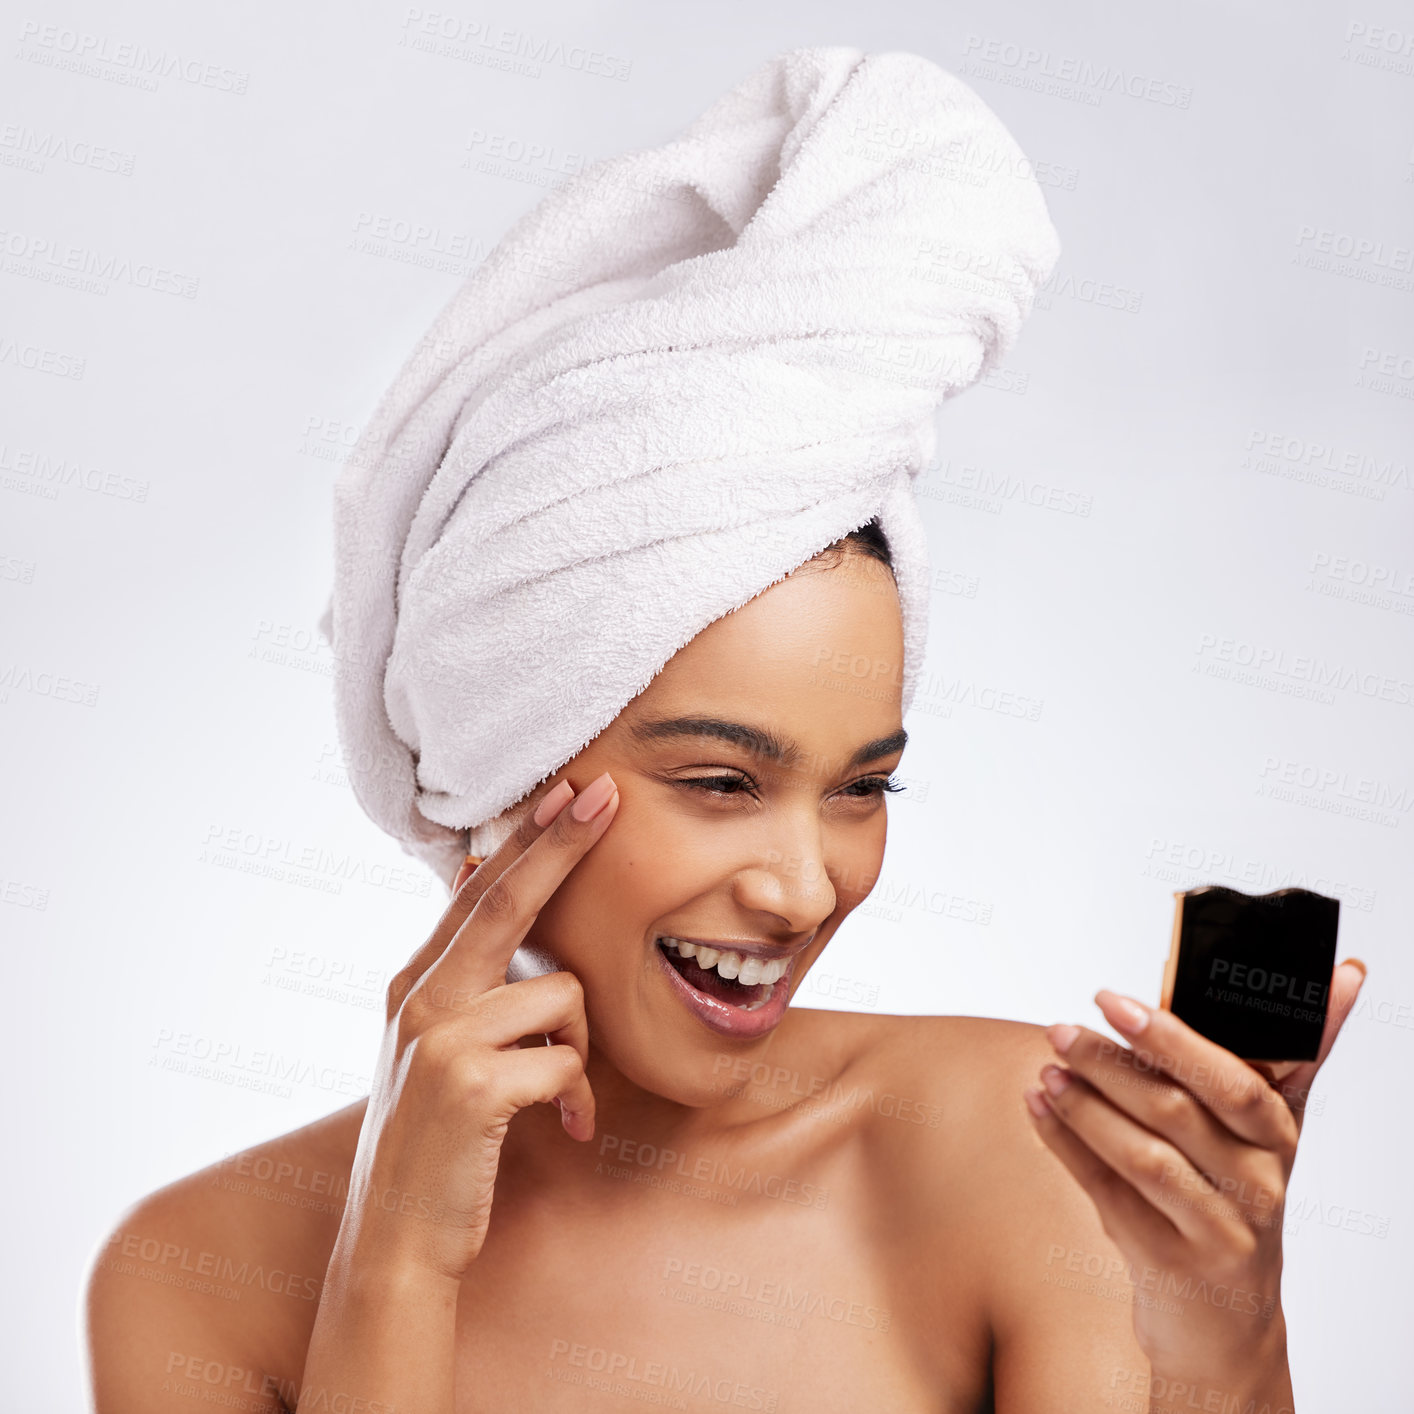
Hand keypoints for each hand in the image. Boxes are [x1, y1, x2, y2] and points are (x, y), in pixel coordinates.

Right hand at [338, 770, 619, 1286]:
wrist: (397, 1241)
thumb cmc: (439, 1141)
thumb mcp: (441, 1048)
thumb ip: (469, 983)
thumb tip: (490, 903)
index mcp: (416, 983)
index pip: (480, 891)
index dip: (528, 838)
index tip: (567, 790)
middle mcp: (420, 997)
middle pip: (507, 899)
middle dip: (562, 842)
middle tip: (605, 793)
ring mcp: (440, 1037)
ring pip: (561, 993)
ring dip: (580, 1047)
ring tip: (559, 1096)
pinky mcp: (470, 1083)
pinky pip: (566, 1058)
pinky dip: (576, 1095)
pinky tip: (561, 1125)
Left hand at [1023, 958, 1366, 1382]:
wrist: (1224, 1321)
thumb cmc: (1232, 1199)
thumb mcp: (1262, 1131)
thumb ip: (1287, 1054)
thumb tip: (1345, 972)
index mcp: (1278, 1139)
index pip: (1235, 1081)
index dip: (1172, 1038)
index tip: (1112, 999)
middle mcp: (1257, 1184)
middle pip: (1178, 1112)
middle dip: (1112, 1063)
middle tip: (1062, 1027)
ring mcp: (1217, 1230)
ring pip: (1143, 1155)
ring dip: (1085, 1106)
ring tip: (1047, 1068)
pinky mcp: (1171, 1263)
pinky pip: (1109, 1194)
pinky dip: (1068, 1146)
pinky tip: (1038, 1109)